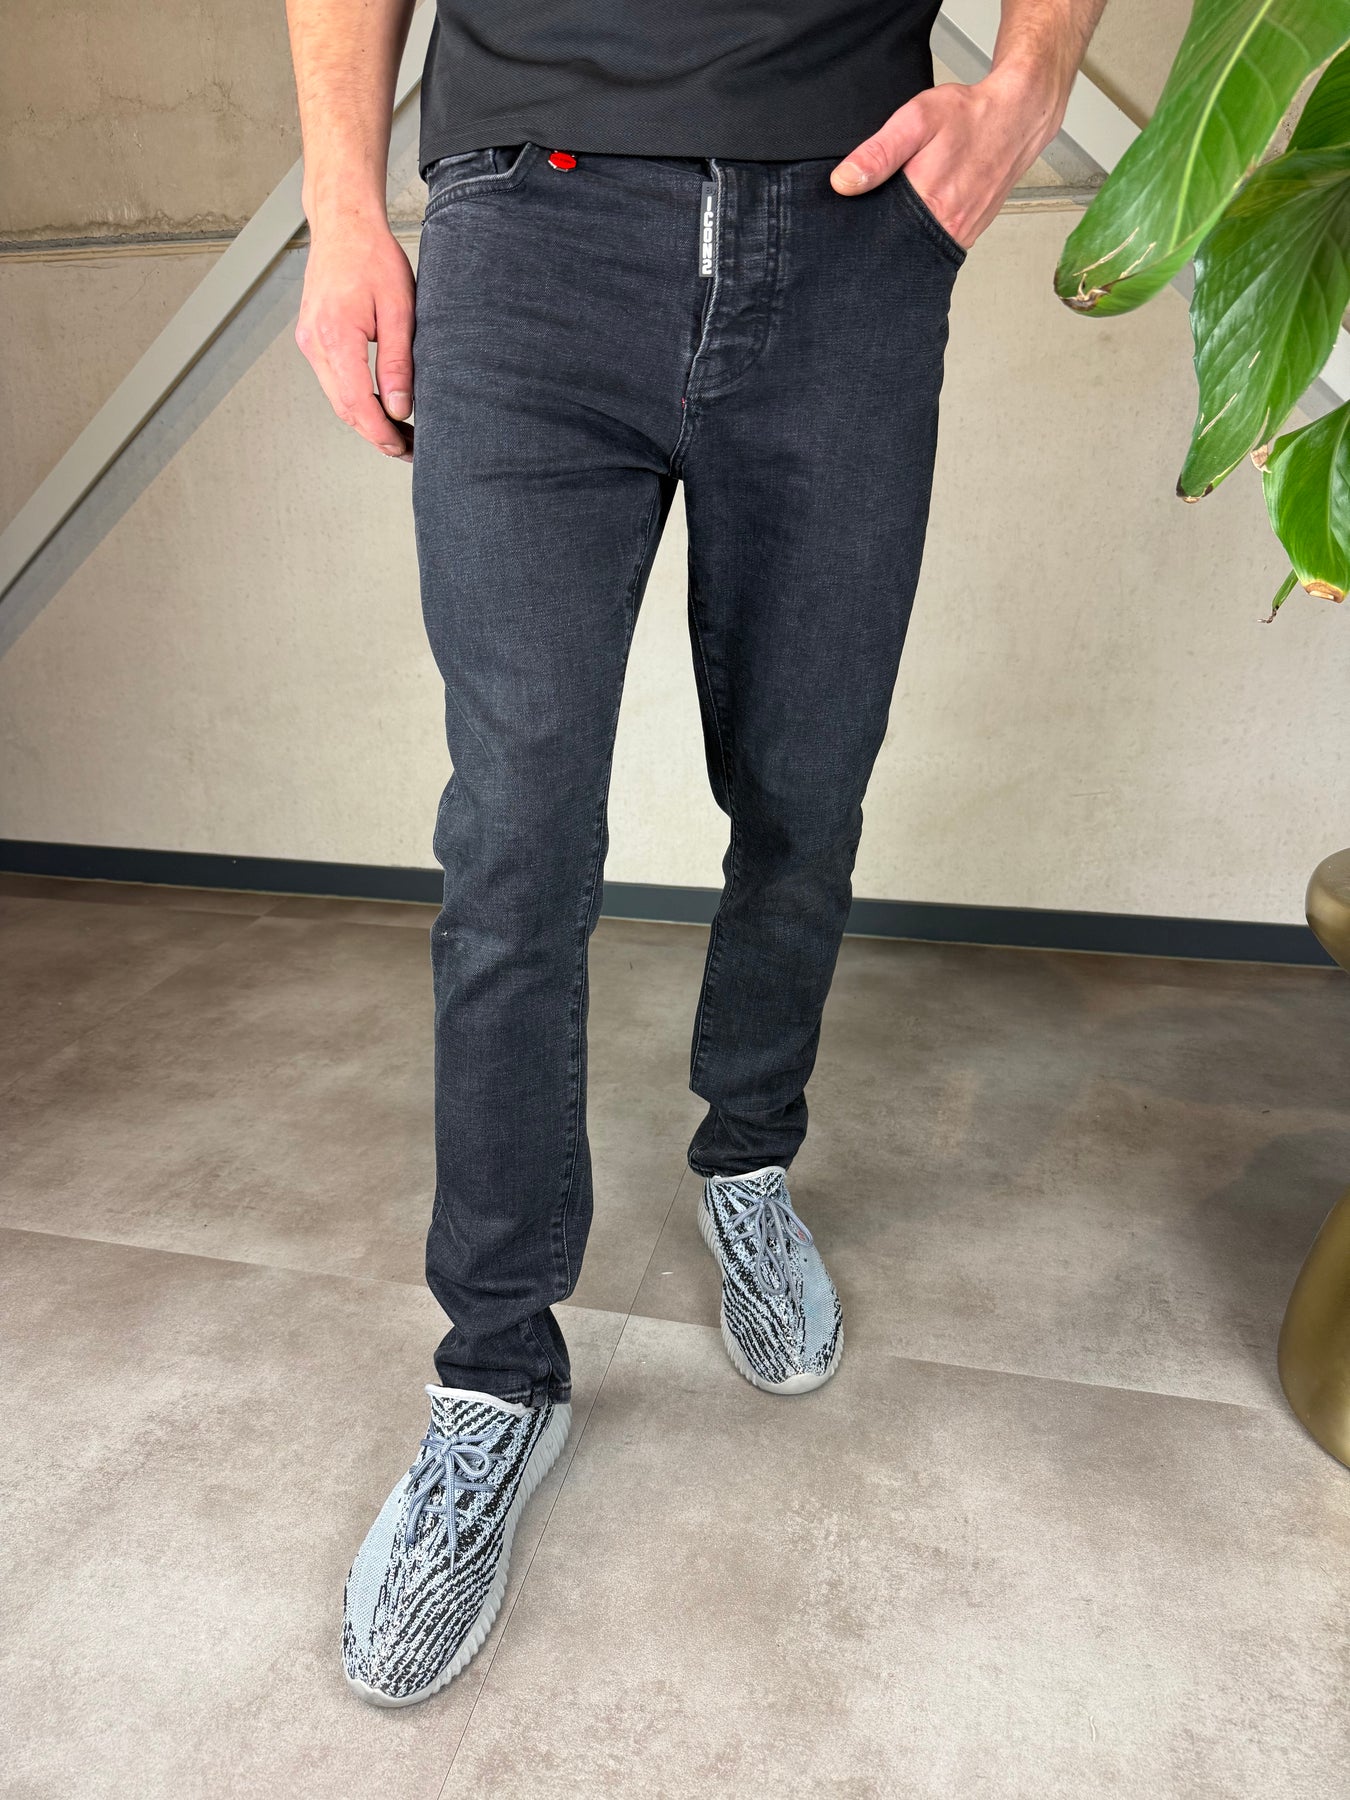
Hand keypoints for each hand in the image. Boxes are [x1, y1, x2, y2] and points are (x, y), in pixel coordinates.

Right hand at [295, 218, 415, 460]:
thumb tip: (399, 408)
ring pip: (338, 398)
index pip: (357, 402)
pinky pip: (334, 381)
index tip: (404, 449)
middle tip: (409, 451)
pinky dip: (356, 400)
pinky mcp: (312, 338)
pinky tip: (381, 407)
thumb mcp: (399, 308)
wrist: (343, 225)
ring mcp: (308, 341)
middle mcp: (314, 343)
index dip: (381, 432)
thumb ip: (398, 362)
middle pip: (344, 407)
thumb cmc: (373, 257)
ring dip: (367, 420)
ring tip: (401, 434)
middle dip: (376, 435)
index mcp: (334, 335)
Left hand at [830, 63, 1067, 248]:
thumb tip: (843, 182)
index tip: (852, 216)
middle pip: (898, 244)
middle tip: (876, 205)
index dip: (862, 226)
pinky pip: (938, 241)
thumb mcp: (917, 120)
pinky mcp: (970, 232)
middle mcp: (948, 227)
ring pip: (918, 246)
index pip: (879, 233)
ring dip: (904, 231)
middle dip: (881, 230)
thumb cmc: (970, 115)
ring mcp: (962, 233)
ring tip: (899, 206)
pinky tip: (921, 210)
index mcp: (929, 203)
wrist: (1018, 116)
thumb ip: (878, 153)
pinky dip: (924, 230)